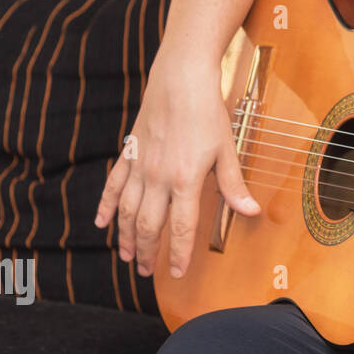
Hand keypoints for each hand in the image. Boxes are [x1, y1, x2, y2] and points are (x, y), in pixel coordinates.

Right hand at [93, 53, 259, 278]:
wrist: (180, 80)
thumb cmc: (208, 112)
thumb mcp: (227, 149)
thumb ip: (233, 185)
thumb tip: (251, 212)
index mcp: (186, 180)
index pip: (182, 228)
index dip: (179, 253)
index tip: (178, 273)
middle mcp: (158, 177)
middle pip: (149, 225)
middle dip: (147, 252)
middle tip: (147, 272)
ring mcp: (140, 166)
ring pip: (127, 211)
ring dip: (125, 236)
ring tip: (126, 257)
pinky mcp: (129, 153)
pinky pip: (114, 186)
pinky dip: (106, 206)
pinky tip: (102, 224)